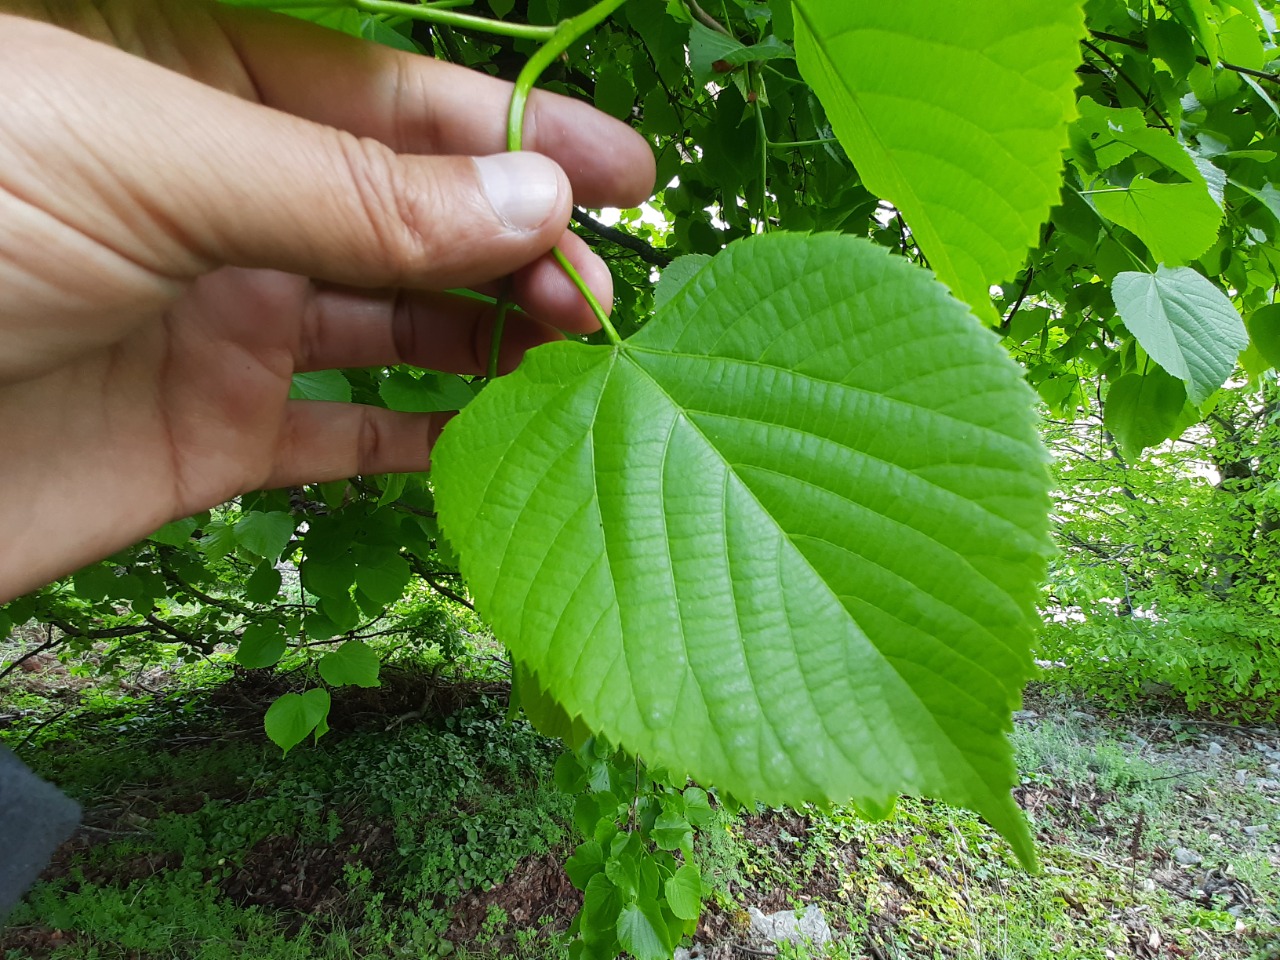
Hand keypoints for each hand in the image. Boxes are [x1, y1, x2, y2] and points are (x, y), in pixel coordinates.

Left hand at [0, 1, 654, 601]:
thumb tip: (529, 198)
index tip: (626, 172)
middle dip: (516, 242)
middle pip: (408, 213)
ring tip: (582, 354)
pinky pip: (344, 435)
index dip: (514, 129)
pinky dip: (424, 436)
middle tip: (607, 292)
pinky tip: (499, 431)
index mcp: (191, 85)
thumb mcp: (148, 163)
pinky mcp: (210, 436)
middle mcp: (217, 198)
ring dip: (491, 334)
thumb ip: (350, 193)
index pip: (389, 99)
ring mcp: (219, 317)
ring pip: (392, 321)